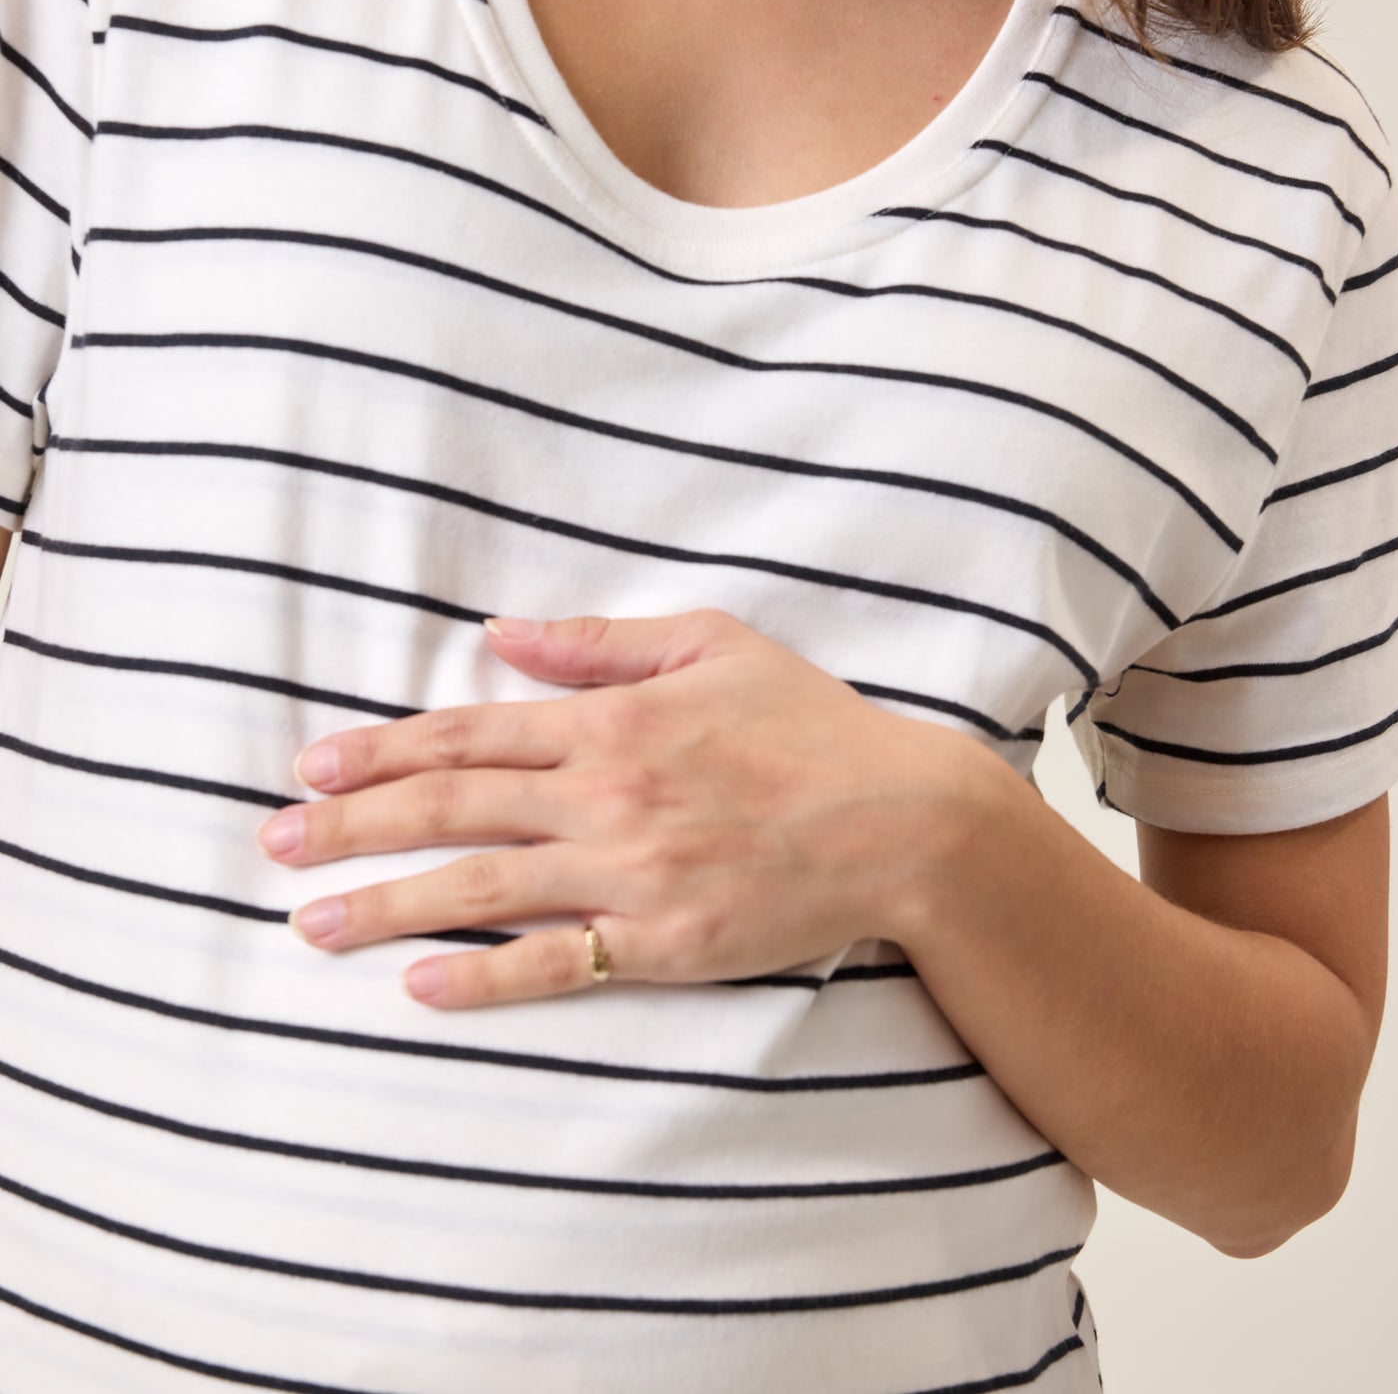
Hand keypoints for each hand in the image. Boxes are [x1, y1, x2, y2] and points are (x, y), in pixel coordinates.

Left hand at [257, 607, 980, 1008]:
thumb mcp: (712, 646)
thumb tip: (505, 632)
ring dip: (386, 904)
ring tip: (312, 922)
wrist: (903, 821)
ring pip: (483, 889)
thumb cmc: (811, 727)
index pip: (471, 732)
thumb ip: (602, 642)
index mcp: (613, 719)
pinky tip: (417, 985)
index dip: (383, 749)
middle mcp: (607, 794)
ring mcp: (632, 874)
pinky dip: (483, 979)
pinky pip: (555, 965)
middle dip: (352, 824)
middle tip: (275, 842)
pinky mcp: (664, 943)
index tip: (314, 765)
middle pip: (453, 807)